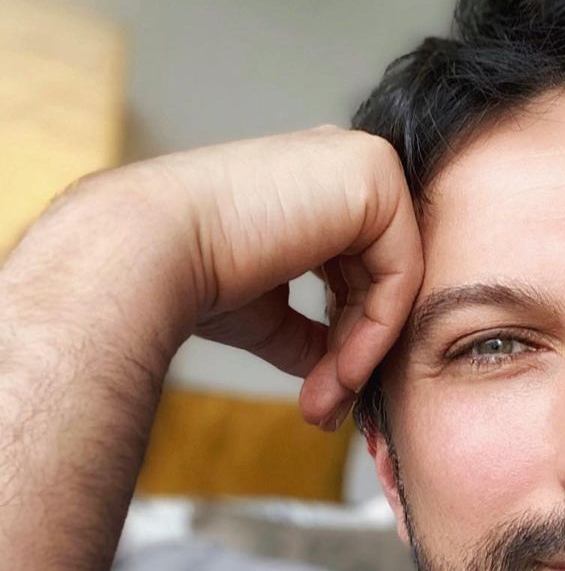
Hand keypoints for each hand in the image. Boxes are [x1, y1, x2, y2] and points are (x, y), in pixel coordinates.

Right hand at [117, 126, 422, 428]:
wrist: (155, 254)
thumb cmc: (196, 277)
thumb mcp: (269, 313)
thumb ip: (313, 335)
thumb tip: (340, 379)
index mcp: (319, 185)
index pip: (365, 273)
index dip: (349, 340)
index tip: (322, 397)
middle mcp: (344, 164)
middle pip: (385, 280)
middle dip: (356, 355)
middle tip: (324, 409)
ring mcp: (363, 162)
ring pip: (397, 283)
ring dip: (363, 354)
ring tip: (324, 398)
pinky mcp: (374, 174)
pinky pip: (403, 273)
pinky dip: (377, 332)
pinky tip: (341, 369)